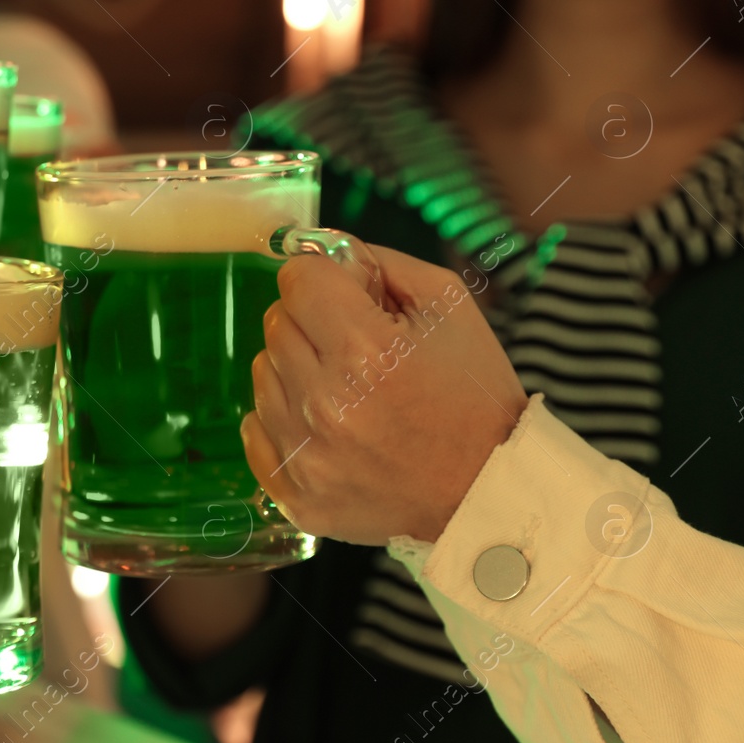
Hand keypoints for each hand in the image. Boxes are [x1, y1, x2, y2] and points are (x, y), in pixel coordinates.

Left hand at [241, 246, 526, 544]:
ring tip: (350, 393)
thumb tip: (317, 248)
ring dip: (297, 371)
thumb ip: (378, 262)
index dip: (324, 280)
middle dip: (313, 324)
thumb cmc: (473, 396)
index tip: (347, 298)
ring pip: (263, 373)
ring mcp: (306, 455)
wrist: (489, 492)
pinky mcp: (296, 494)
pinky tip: (330, 427)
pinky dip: (284, 420)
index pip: (296, 279)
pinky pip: (255, 429)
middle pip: (276, 322)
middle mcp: (325, 403)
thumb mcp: (448, 307)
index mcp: (365, 350)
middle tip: (359, 350)